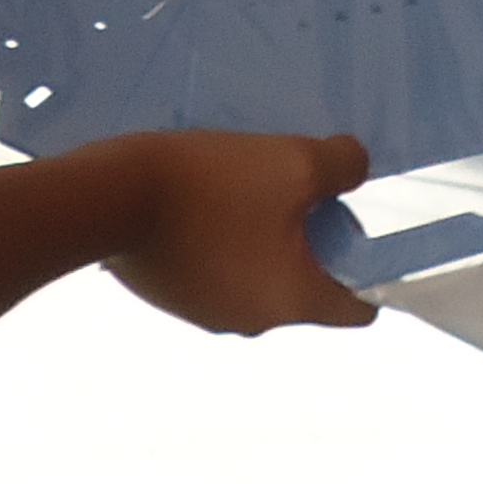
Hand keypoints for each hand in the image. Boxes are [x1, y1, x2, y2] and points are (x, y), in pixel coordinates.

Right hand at [106, 129, 377, 334]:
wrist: (111, 196)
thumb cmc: (213, 186)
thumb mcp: (293, 161)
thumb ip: (341, 166)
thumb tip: (354, 169)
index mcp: (291, 302)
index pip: (357, 310)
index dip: (371, 272)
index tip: (360, 229)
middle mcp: (253, 322)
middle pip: (305, 287)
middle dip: (309, 241)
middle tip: (297, 189)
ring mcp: (206, 314)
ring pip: (258, 277)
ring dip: (261, 240)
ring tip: (246, 187)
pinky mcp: (171, 296)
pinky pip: (217, 271)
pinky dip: (221, 243)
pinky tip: (205, 200)